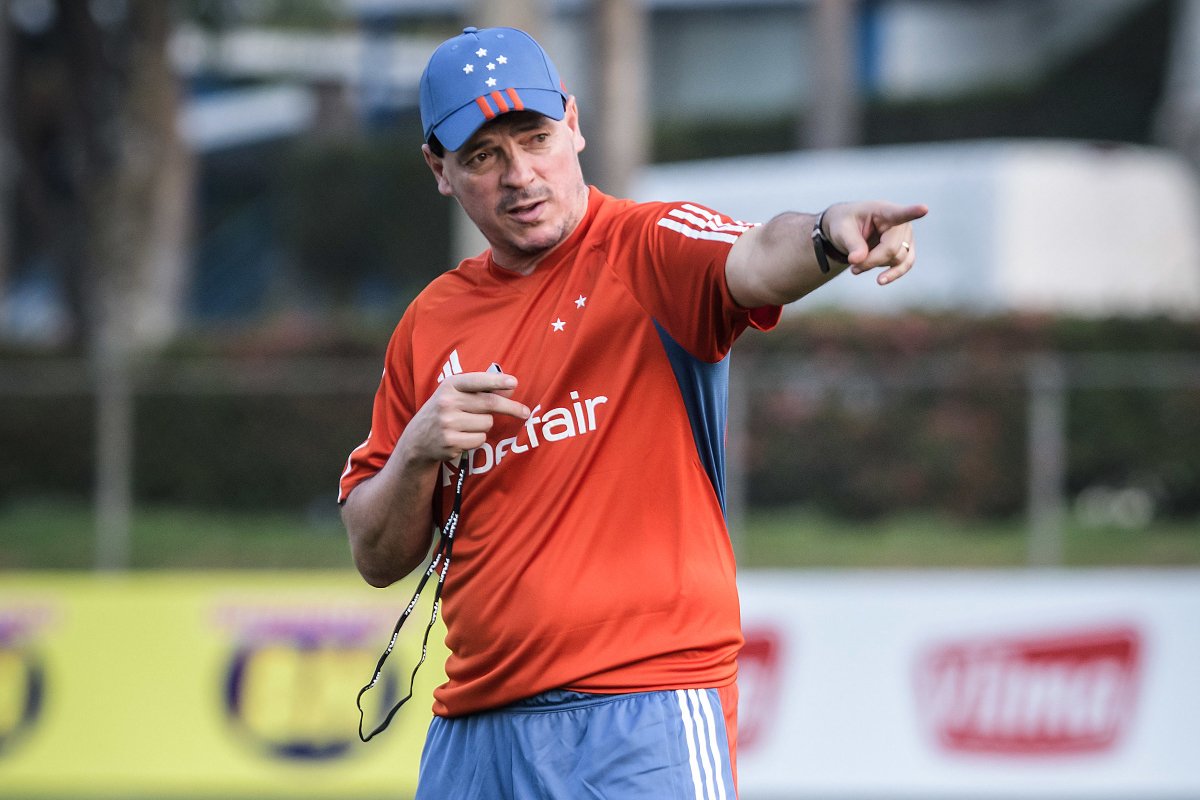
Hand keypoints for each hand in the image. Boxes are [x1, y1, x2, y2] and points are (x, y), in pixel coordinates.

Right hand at [405, 372, 530, 462]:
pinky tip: (463, 437)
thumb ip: (482, 390)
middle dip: (511, 408)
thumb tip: (510, 389)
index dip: (497, 381)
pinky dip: (478, 439)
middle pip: (489, 404)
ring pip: (487, 423)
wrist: (417, 440)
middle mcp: (447, 402)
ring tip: (468, 425)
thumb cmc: (445, 411)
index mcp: (449, 385)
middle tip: (526, 412)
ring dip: (485, 425)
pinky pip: (480, 439)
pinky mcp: (450, 442)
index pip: (477, 381)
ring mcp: (447, 423)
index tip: (514, 382)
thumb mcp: (457, 395)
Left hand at [824, 201, 928, 285]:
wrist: (848, 230)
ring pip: (898, 259)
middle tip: (852, 266)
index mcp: (883, 211)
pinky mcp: (906, 249)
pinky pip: (906, 265)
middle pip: (892, 248)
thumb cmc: (845, 224)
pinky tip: (881, 280)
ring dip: (876, 266)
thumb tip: (858, 260)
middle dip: (871, 261)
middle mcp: (900, 222)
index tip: (924, 209)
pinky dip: (893, 274)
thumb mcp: (841, 231)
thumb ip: (851, 244)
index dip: (912, 212)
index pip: (899, 213)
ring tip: (855, 268)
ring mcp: (906, 236)